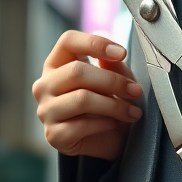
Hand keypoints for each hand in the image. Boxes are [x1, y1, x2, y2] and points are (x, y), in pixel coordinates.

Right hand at [32, 31, 142, 160]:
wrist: (113, 139)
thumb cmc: (112, 102)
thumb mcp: (117, 78)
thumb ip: (112, 65)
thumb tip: (107, 57)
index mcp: (57, 64)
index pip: (67, 41)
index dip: (95, 43)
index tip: (122, 53)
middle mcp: (45, 85)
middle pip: (76, 72)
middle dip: (113, 81)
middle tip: (136, 91)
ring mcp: (46, 111)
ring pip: (81, 99)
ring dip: (114, 105)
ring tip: (133, 112)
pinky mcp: (54, 136)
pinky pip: (82, 125)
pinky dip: (104, 123)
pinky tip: (114, 124)